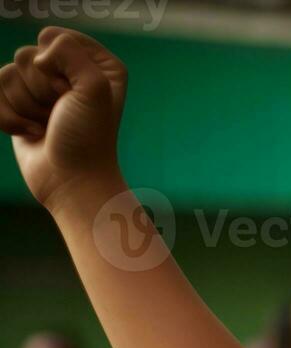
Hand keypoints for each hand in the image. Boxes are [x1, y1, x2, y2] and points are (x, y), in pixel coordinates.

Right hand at [0, 28, 126, 209]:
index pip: (53, 37)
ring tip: (47, 125)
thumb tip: (38, 56)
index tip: (73, 95)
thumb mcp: (94, 88)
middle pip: (26, 56)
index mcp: (96, 64)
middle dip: (39, 89)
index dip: (57, 67)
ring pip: (7, 74)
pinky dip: (7, 117)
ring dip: (25, 106)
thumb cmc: (87, 138)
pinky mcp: (19, 106)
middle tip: (60, 114)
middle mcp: (70, 72)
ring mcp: (42, 89)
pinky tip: (31, 133)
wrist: (71, 182)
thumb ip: (69, 51)